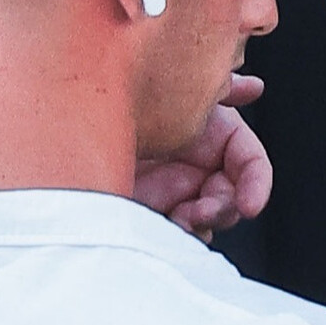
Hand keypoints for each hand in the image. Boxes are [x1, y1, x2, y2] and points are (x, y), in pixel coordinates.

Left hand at [133, 72, 271, 241]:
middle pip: (231, 194)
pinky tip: (163, 227)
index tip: (250, 206)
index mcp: (210, 133)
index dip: (257, 183)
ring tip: (178, 219)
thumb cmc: (121, 103)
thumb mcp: (172, 95)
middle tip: (197, 212)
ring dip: (200, 222)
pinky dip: (176, 237)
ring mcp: (173, 191)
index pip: (249, 160)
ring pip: (207, 218)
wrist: (68, 134)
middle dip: (222, 207)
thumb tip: (255, 88)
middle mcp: (196, 163)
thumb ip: (216, 89)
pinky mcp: (149, 213)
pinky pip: (176, 234)